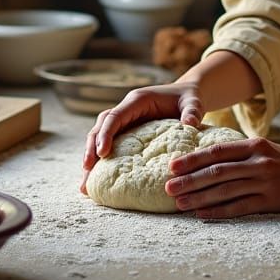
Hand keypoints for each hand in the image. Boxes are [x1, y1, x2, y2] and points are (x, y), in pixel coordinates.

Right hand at [79, 81, 203, 193]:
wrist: (188, 97)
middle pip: (101, 127)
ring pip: (100, 136)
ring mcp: (126, 121)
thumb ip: (192, 111)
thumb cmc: (189, 98)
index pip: (115, 116)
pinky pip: (110, 144)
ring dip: (91, 156)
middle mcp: (127, 109)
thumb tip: (190, 124)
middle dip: (91, 148)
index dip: (106, 133)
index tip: (101, 153)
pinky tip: (98, 180)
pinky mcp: (128, 132)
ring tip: (86, 182)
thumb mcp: (193, 102)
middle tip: (87, 171)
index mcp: (138, 100)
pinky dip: (101, 161)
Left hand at [164, 138, 279, 218]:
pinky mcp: (271, 201)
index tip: (172, 165)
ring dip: (198, 197)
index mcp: (254, 146)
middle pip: (216, 172)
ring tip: (178, 203)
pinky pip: (239, 207)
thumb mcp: (266, 150)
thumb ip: (241, 153)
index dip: (192, 159)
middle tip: (166, 187)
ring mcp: (264, 182)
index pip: (216, 151)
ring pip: (224, 190)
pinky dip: (218, 211)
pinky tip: (201, 214)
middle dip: (189, 180)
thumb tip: (208, 161)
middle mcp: (257, 162)